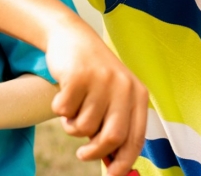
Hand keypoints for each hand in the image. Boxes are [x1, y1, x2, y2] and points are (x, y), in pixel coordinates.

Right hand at [45, 23, 147, 175]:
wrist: (76, 39)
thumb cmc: (96, 77)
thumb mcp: (115, 97)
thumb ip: (117, 126)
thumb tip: (115, 165)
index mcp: (139, 95)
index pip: (136, 137)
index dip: (124, 162)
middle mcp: (124, 86)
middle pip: (112, 137)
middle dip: (94, 152)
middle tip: (83, 153)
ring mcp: (102, 80)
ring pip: (83, 127)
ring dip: (73, 124)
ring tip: (76, 106)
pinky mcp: (79, 75)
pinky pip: (64, 111)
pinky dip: (60, 108)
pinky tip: (67, 92)